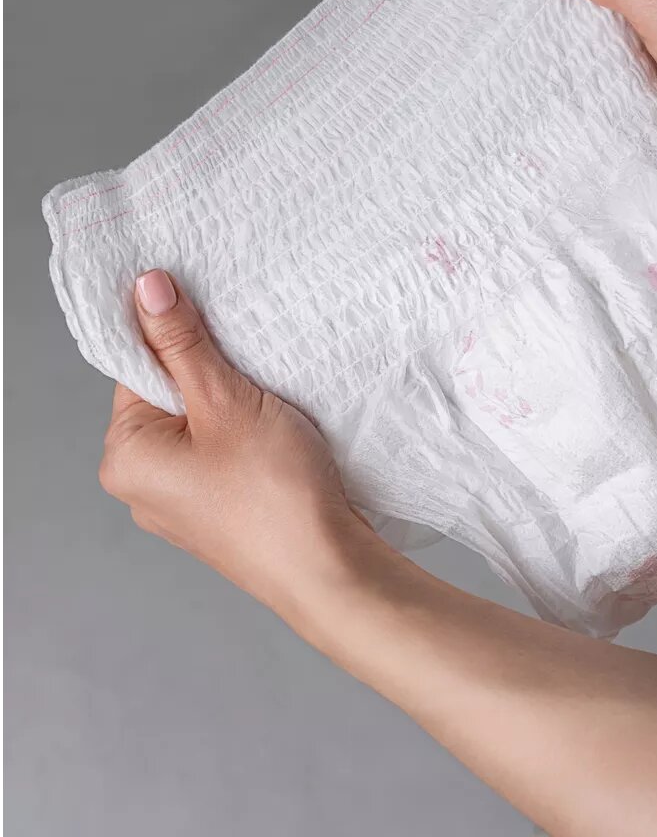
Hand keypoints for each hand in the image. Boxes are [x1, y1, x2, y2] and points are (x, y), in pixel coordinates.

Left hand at [99, 275, 656, 836]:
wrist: (408, 622)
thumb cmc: (324, 538)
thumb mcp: (254, 424)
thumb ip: (198, 353)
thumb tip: (156, 285)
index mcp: (166, 458)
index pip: (143, 353)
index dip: (169, 286)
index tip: (206, 217)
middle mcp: (206, 471)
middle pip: (202, 361)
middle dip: (228, 298)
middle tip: (268, 219)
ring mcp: (272, 478)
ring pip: (258, 379)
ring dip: (281, 325)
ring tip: (317, 250)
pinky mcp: (331, 480)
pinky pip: (302, 404)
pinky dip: (318, 359)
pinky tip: (360, 315)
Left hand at [100, 269, 368, 621]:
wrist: (328, 569)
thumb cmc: (274, 493)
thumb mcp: (225, 400)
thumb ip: (183, 343)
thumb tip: (147, 290)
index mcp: (125, 456)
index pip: (136, 367)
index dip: (172, 331)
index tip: (206, 303)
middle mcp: (141, 483)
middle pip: (167, 393)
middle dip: (208, 365)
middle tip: (249, 353)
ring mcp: (180, 501)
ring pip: (199, 422)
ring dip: (232, 396)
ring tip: (268, 390)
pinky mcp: (218, 510)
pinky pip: (220, 450)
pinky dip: (245, 428)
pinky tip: (276, 424)